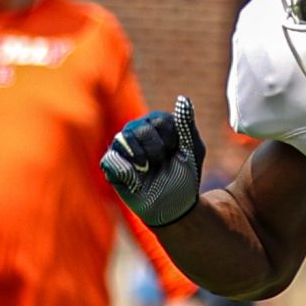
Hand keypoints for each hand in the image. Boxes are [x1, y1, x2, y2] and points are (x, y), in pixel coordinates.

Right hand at [101, 95, 205, 227]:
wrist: (174, 206)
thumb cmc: (184, 177)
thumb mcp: (193, 149)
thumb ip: (186, 124)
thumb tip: (183, 98)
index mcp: (157, 124)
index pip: (161, 121)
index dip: (171, 140)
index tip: (176, 153)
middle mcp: (137, 131)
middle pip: (142, 128)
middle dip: (157, 150)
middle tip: (161, 164)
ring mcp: (123, 147)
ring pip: (125, 138)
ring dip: (142, 157)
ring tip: (148, 169)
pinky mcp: (112, 164)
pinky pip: (112, 158)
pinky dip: (127, 168)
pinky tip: (137, 177)